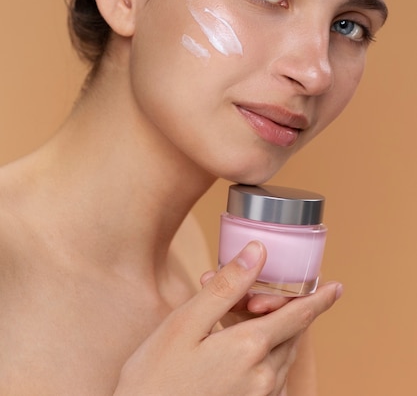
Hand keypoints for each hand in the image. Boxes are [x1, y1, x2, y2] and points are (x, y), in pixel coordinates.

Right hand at [114, 241, 341, 395]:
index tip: (337, 288)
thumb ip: (226, 287)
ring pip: (281, 356)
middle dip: (282, 310)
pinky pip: (272, 378)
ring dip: (271, 333)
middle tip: (255, 296)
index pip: (298, 316)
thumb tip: (258, 251)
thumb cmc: (155, 376)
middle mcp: (264, 377)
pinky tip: (239, 350)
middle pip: (290, 334)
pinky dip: (264, 356)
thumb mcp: (185, 323)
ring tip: (240, 318)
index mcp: (249, 348)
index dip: (319, 299)